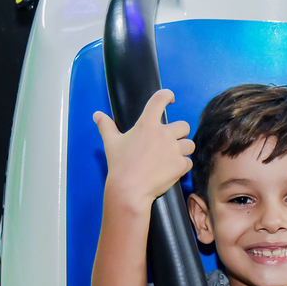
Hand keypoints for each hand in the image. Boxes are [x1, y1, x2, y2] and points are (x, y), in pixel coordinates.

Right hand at [94, 89, 193, 207]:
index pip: (160, 99)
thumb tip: (97, 115)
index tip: (171, 99)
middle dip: (179, 134)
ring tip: (170, 158)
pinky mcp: (180, 165)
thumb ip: (106, 126)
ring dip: (183, 150)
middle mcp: (164, 134)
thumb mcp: (111, 143)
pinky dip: (183, 165)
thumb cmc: (120, 165)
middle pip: (184, 126)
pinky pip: (189, 161)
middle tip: (168, 144)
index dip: (168, 95)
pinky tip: (171, 169)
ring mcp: (174, 149)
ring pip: (189, 144)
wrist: (129, 190)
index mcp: (147, 124)